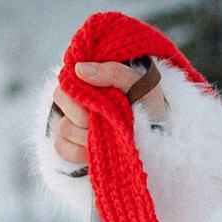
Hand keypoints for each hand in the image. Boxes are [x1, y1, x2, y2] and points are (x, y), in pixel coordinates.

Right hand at [47, 56, 167, 170]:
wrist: (159, 137)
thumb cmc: (149, 106)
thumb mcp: (140, 84)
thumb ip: (113, 72)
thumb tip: (79, 69)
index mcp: (89, 78)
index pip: (68, 78)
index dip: (84, 92)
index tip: (104, 102)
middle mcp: (76, 97)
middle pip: (61, 99)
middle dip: (88, 114)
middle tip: (110, 120)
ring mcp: (71, 122)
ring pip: (63, 127)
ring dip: (87, 135)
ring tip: (110, 136)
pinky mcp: (69, 145)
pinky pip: (61, 147)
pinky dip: (79, 152)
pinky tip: (95, 150)